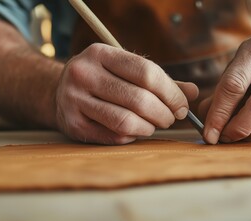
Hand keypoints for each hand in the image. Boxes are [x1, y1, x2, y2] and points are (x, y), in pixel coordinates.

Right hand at [55, 43, 197, 144]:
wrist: (58, 93)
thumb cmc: (103, 81)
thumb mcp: (126, 71)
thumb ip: (161, 81)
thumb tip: (192, 93)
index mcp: (100, 54)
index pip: (147, 72)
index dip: (171, 93)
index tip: (183, 105)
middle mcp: (83, 73)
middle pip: (139, 99)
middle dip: (164, 114)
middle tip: (171, 119)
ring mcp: (74, 100)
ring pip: (126, 121)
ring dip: (149, 127)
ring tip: (154, 125)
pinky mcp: (73, 124)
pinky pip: (114, 136)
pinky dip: (132, 136)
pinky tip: (135, 130)